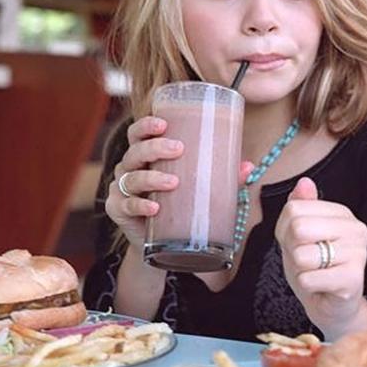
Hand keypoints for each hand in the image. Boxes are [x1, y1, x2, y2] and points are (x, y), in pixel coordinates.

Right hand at [105, 117, 252, 251]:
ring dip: (151, 177)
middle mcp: (130, 169)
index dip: (145, 125)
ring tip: (173, 182)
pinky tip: (154, 208)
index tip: (163, 123)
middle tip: (178, 149)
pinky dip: (140, 206)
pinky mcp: (118, 211)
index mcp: (146, 156)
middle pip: (135, 151)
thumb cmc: (182, 206)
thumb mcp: (202, 188)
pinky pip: (126, 206)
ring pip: (131, 178)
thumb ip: (223, 177)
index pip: (138, 134)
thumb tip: (248, 166)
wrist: (165, 243)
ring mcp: (121, 190)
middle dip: (154, 147)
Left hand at [274, 178, 366, 334]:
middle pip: (298, 228)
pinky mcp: (353, 278)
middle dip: (292, 250)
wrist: (332, 307)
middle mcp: (356, 229)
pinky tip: (321, 287)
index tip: (298, 243)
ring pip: (302, 255)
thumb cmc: (315, 269)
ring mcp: (358, 253)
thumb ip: (300, 208)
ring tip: (315, 273)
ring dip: (300, 270)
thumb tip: (304, 183)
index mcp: (343, 214)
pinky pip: (309, 278)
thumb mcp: (300, 235)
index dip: (284, 230)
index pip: (294, 209)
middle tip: (306, 261)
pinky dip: (307, 286)